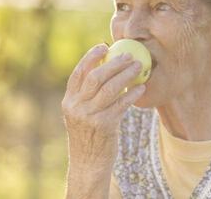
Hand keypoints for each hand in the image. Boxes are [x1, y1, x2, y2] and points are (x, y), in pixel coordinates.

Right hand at [61, 44, 145, 171]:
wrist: (87, 164)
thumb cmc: (88, 136)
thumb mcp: (79, 114)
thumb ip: (86, 96)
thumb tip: (105, 69)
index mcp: (68, 101)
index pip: (78, 73)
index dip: (90, 57)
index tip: (104, 46)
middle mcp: (76, 107)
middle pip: (95, 77)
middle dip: (113, 63)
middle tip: (129, 56)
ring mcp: (90, 116)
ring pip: (110, 88)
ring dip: (126, 74)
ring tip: (138, 67)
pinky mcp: (104, 125)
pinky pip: (121, 104)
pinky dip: (132, 94)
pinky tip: (141, 87)